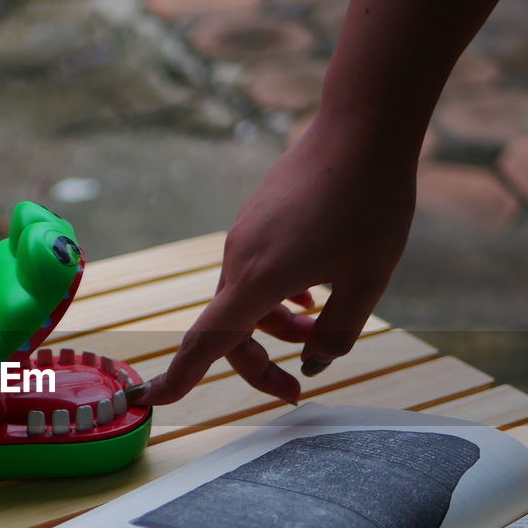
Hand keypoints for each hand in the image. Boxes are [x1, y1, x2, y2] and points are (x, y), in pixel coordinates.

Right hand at [138, 113, 417, 405]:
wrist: (362, 126)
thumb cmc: (369, 203)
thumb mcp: (368, 281)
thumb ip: (339, 332)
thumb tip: (314, 361)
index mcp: (260, 278)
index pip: (209, 340)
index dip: (182, 375)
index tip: (158, 401)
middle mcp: (240, 257)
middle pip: (231, 328)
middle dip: (259, 362)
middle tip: (296, 386)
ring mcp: (246, 234)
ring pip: (247, 298)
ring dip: (277, 326)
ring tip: (323, 327)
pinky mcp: (258, 217)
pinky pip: (255, 271)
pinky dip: (277, 296)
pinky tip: (311, 294)